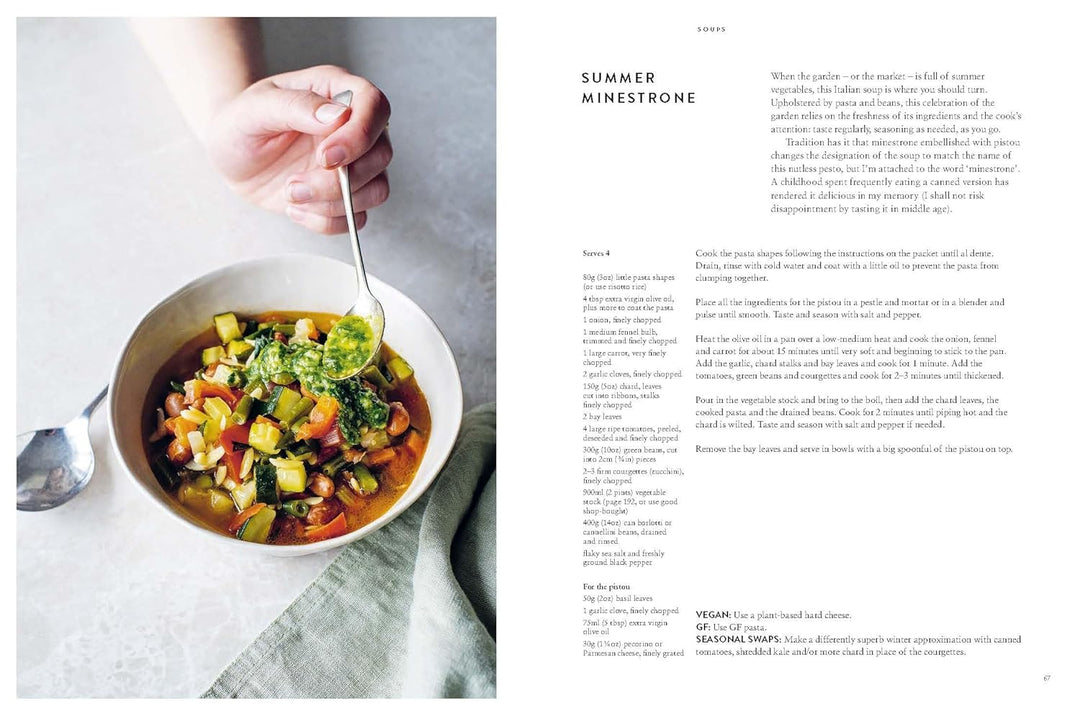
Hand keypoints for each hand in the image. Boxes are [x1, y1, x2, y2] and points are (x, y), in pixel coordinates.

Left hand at [205, 64, 391, 234]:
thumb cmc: (240, 124)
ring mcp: (354, 163)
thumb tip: (338, 115)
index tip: (326, 157)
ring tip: (291, 195)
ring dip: (334, 203)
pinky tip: (296, 209)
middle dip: (340, 180)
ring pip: (376, 189)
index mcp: (336, 92)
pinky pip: (356, 217)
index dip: (360, 135)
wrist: (231, 156)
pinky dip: (327, 221)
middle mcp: (353, 128)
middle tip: (295, 184)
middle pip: (381, 154)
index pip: (375, 106)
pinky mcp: (345, 195)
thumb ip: (296, 106)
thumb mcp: (254, 108)